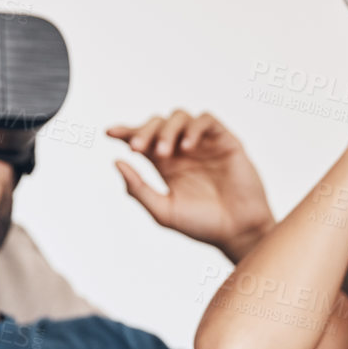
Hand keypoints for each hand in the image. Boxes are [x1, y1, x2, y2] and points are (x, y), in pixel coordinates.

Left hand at [109, 110, 274, 261]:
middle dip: (144, 131)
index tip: (109, 132)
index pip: (142, 140)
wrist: (237, 232)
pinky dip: (193, 128)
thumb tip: (116, 161)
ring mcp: (204, 144)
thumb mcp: (163, 211)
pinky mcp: (224, 141)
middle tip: (138, 148)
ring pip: (180, 117)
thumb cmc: (202, 225)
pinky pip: (206, 120)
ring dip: (167, 130)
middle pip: (158, 123)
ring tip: (164, 151)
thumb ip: (138, 188)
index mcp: (166, 165)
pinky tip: (186, 147)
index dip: (125, 132)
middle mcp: (183, 150)